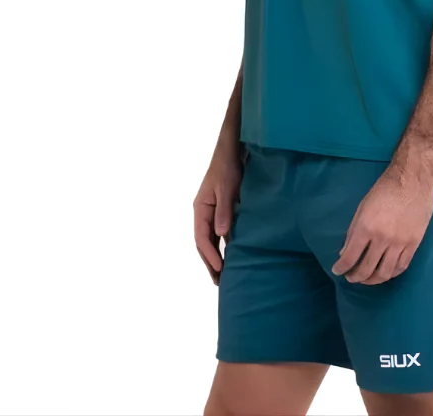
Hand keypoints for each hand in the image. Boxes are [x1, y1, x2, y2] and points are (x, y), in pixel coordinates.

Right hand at [194, 141, 244, 286]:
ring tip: (221, 275)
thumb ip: (224, 210)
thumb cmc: (228, 167)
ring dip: (214, 257)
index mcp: (200, 208)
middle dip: (209, 262)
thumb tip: (221, 234)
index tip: (219, 269)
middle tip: (218, 282)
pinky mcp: (220, 210)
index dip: (210, 255)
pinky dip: (221, 245)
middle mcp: (202, 212)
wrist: (232, 150)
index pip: (202, 237)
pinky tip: (228, 255)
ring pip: (209, 239)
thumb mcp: (227, 188)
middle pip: (203, 242)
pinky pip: (217, 232)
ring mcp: (210, 211)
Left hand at [331, 165, 432, 285]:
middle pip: (367, 269)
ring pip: (385, 273)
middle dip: (355, 277)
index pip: (351, 257)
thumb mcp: (362, 207)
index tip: (337, 271)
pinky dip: (391, 274)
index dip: (341, 268)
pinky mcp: (414, 243)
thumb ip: (353, 231)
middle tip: (351, 277)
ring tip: (366, 279)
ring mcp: (400, 243)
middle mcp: (382, 238)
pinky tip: (385, 273)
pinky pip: (402, 266)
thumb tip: (344, 253)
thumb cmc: (384, 189)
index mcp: (366, 227)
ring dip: (372, 280)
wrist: (412, 179)